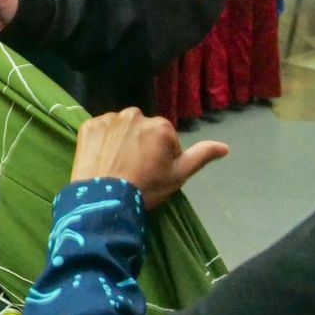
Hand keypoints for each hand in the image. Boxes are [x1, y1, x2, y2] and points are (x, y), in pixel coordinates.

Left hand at [69, 109, 227, 208]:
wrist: (104, 199)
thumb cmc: (146, 188)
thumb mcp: (178, 176)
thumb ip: (201, 156)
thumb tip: (225, 147)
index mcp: (160, 126)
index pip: (166, 139)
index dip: (162, 158)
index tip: (152, 174)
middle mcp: (135, 114)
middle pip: (143, 130)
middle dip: (142, 145)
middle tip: (134, 170)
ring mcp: (109, 119)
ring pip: (122, 128)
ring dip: (122, 141)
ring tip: (117, 166)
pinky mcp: (88, 125)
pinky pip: (101, 130)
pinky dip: (102, 141)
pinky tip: (102, 159)